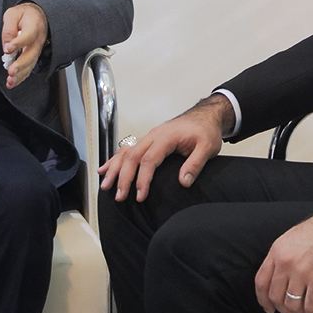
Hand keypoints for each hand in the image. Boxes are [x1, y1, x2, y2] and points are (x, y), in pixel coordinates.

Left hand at [1, 2, 47, 88]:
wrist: (38, 15)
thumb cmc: (24, 14)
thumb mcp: (13, 14)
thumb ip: (9, 29)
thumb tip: (7, 47)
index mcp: (34, 26)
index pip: (28, 35)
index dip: (19, 42)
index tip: (9, 49)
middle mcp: (38, 40)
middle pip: (31, 54)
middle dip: (21, 64)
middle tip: (11, 71)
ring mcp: (37, 49)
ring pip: (31, 64)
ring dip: (21, 74)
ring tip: (10, 81)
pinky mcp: (33, 56)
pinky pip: (29, 68)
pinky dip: (21, 77)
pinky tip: (12, 82)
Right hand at [98, 94, 232, 202]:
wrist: (206, 116)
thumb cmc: (206, 131)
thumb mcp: (207, 147)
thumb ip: (196, 164)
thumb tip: (183, 182)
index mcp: (166, 137)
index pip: (149, 159)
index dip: (143, 179)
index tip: (140, 196)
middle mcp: (153, 135)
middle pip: (132, 156)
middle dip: (123, 177)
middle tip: (119, 196)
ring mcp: (149, 137)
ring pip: (126, 152)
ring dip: (114, 169)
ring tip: (106, 186)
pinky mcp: (148, 140)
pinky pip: (127, 149)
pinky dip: (115, 159)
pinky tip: (105, 169)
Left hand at [254, 202, 312, 312]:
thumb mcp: (293, 238)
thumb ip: (285, 257)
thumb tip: (284, 277)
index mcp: (277, 251)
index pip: (261, 281)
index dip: (263, 299)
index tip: (268, 308)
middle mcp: (286, 262)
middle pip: (276, 297)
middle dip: (283, 311)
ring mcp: (301, 272)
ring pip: (292, 304)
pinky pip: (311, 307)